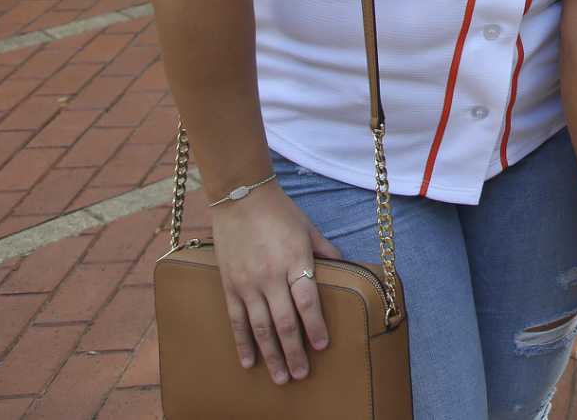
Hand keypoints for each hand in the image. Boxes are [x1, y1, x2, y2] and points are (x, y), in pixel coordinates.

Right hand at [208, 181, 344, 383]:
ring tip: (281, 377)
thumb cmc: (280, 212)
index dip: (315, 326)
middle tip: (301, 375)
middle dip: (294, 351)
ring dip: (271, 355)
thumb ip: (326, 252)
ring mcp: (247, 283)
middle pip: (284, 322)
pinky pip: (236, 320)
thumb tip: (346, 268)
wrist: (240, 198)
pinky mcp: (229, 286)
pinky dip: (243, 343)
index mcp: (294, 261)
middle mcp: (270, 277)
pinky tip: (250, 362)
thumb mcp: (309, 229)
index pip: (307, 301)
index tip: (323, 346)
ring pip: (260, 327)